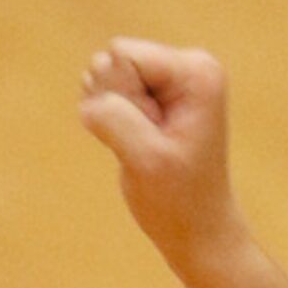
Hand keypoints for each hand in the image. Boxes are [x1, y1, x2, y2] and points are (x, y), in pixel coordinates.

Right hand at [78, 38, 246, 276]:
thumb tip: (90, 83)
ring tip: (146, 146)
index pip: (121, 55)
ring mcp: (167, 80)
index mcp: (197, 71)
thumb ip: (113, 114)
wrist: (197, 233)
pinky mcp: (148, 95)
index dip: (125, 99)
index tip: (157, 135)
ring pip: (99, 76)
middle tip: (151, 144)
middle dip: (116, 105)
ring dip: (109, 117)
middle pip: (108, 60)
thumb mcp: (145, 159)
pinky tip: (135, 144)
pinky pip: (98, 92)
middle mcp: (186, 66)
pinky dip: (106, 121)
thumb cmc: (179, 201)